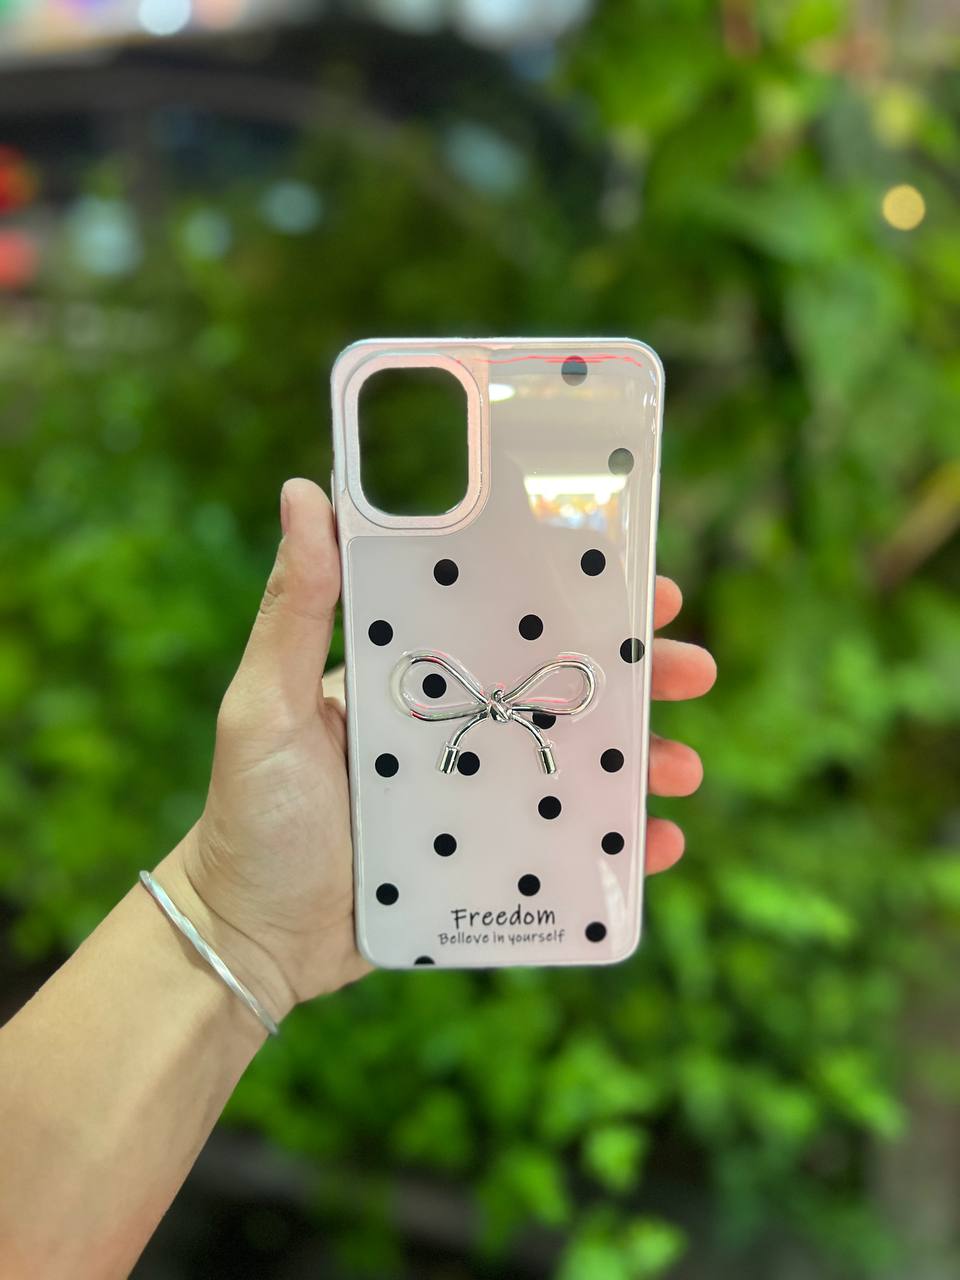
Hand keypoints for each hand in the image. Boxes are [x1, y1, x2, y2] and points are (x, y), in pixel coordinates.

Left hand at [158, 478, 715, 1019]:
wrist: (248, 936)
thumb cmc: (251, 812)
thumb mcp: (264, 703)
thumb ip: (293, 609)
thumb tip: (303, 491)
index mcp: (419, 681)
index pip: (510, 624)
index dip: (579, 601)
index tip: (642, 585)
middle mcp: (458, 730)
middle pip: (563, 692)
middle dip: (637, 678)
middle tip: (694, 671)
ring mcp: (478, 798)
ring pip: (579, 768)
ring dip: (641, 761)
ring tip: (685, 770)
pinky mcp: (487, 863)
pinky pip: (566, 849)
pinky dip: (616, 846)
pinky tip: (658, 846)